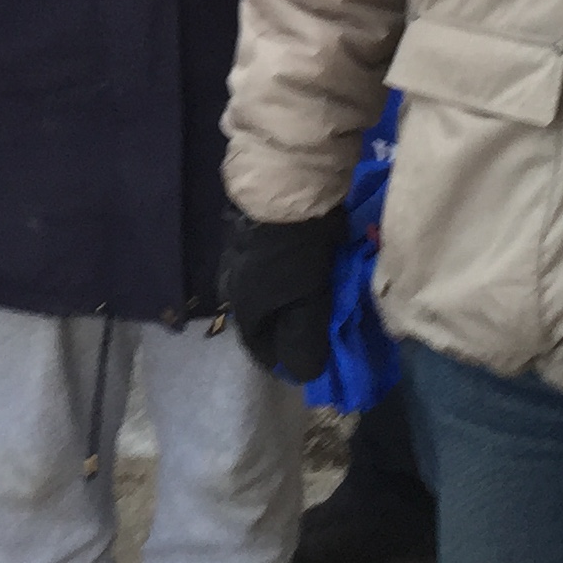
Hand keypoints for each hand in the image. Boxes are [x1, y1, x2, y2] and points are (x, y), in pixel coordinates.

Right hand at [219, 210, 349, 382]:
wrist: (285, 187)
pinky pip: (278, 272)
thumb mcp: (305, 304)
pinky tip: (317, 270)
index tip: (320, 360)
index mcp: (243, 310)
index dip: (291, 362)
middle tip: (328, 327)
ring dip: (297, 303)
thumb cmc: (294, 252)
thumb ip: (304, 343)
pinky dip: (297, 278)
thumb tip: (305, 375)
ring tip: (328, 299)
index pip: (263, 353)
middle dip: (296, 330)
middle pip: (268, 323)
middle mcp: (234, 288)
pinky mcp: (255, 238)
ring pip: (273, 296)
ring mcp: (241, 260)